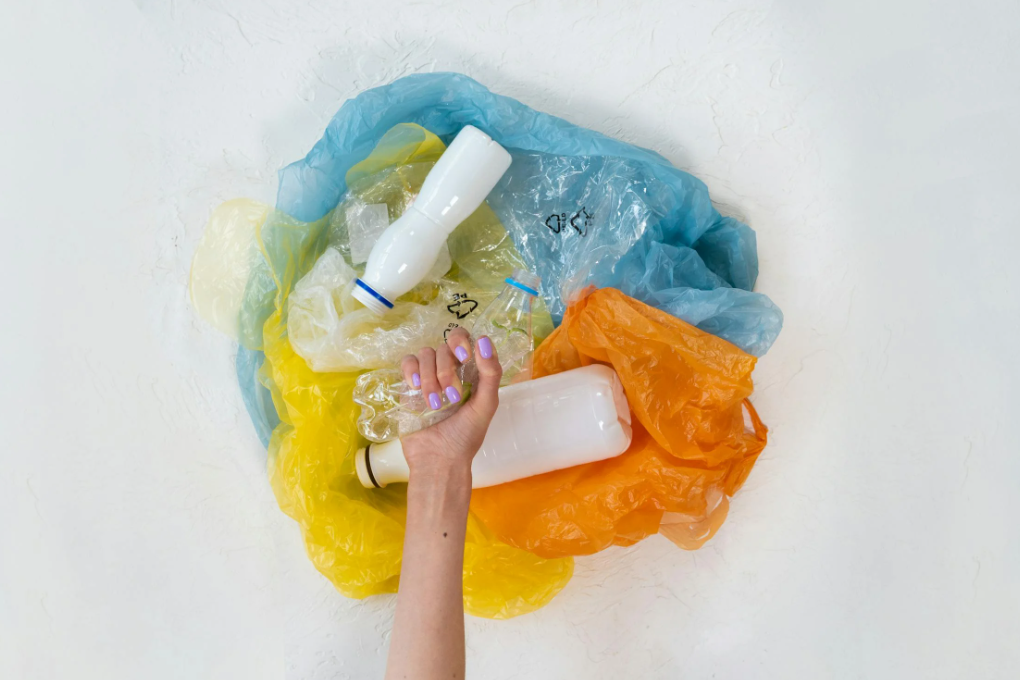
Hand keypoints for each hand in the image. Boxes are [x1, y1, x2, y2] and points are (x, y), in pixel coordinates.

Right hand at [398, 328, 501, 479]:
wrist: (438, 459)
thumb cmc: (466, 436)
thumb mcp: (486, 405)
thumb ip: (490, 373)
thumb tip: (484, 340)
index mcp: (470, 371)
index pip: (464, 338)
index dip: (461, 340)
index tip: (464, 356)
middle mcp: (449, 369)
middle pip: (443, 347)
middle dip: (447, 370)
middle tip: (451, 396)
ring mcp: (428, 376)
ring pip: (425, 354)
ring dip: (430, 377)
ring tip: (435, 404)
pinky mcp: (409, 386)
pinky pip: (407, 363)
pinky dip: (411, 372)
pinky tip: (415, 388)